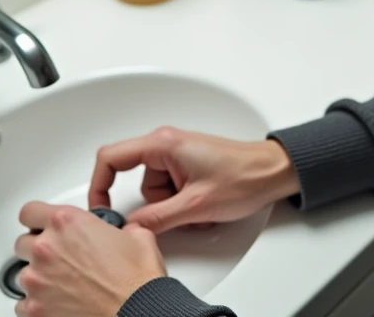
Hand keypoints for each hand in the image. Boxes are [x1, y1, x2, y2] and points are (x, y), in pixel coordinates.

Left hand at [14, 203, 165, 316]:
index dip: (36, 219)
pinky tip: (57, 303)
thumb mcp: (137, 236)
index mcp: (66, 222)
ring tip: (63, 284)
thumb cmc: (135, 280)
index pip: (29, 212)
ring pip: (24, 274)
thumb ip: (118, 228)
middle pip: (23, 243)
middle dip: (39, 250)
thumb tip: (123, 232)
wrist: (137, 311)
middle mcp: (46, 248)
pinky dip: (37, 304)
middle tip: (60, 258)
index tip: (41, 226)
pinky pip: (22, 304)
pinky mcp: (36, 309)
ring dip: (39, 277)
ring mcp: (37, 280)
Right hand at [89, 127, 300, 233]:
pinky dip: (183, 203)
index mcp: (162, 144)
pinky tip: (205, 205)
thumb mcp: (195, 206)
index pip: (110, 158)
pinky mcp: (188, 164)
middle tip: (179, 213)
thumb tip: (130, 228)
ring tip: (201, 208)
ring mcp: (177, 154)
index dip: (99, 185)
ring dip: (174, 207)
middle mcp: (166, 144)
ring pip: (156, 191)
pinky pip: (171, 190)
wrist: (274, 172)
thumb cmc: (244, 177)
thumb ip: (157, 218)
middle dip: (156, 205)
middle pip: (137, 181)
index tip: (101, 208)